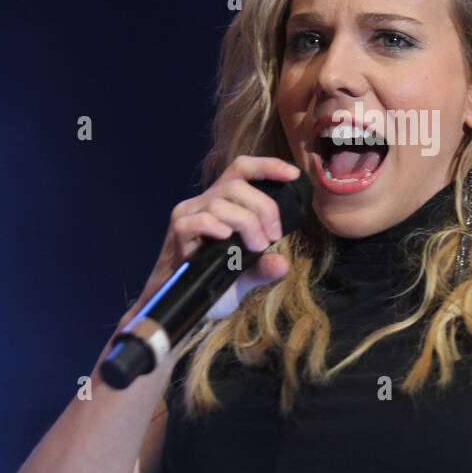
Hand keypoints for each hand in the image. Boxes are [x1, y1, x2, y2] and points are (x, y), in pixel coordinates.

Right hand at [118, 155, 302, 330]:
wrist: (180, 306)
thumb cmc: (211, 282)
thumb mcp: (243, 277)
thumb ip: (263, 268)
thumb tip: (282, 264)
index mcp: (222, 202)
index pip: (242, 170)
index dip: (267, 166)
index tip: (293, 175)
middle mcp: (203, 203)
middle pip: (237, 185)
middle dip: (264, 207)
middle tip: (273, 236)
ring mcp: (189, 216)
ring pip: (221, 203)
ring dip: (246, 223)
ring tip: (256, 247)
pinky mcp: (177, 234)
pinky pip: (196, 221)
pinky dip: (214, 226)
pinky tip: (226, 237)